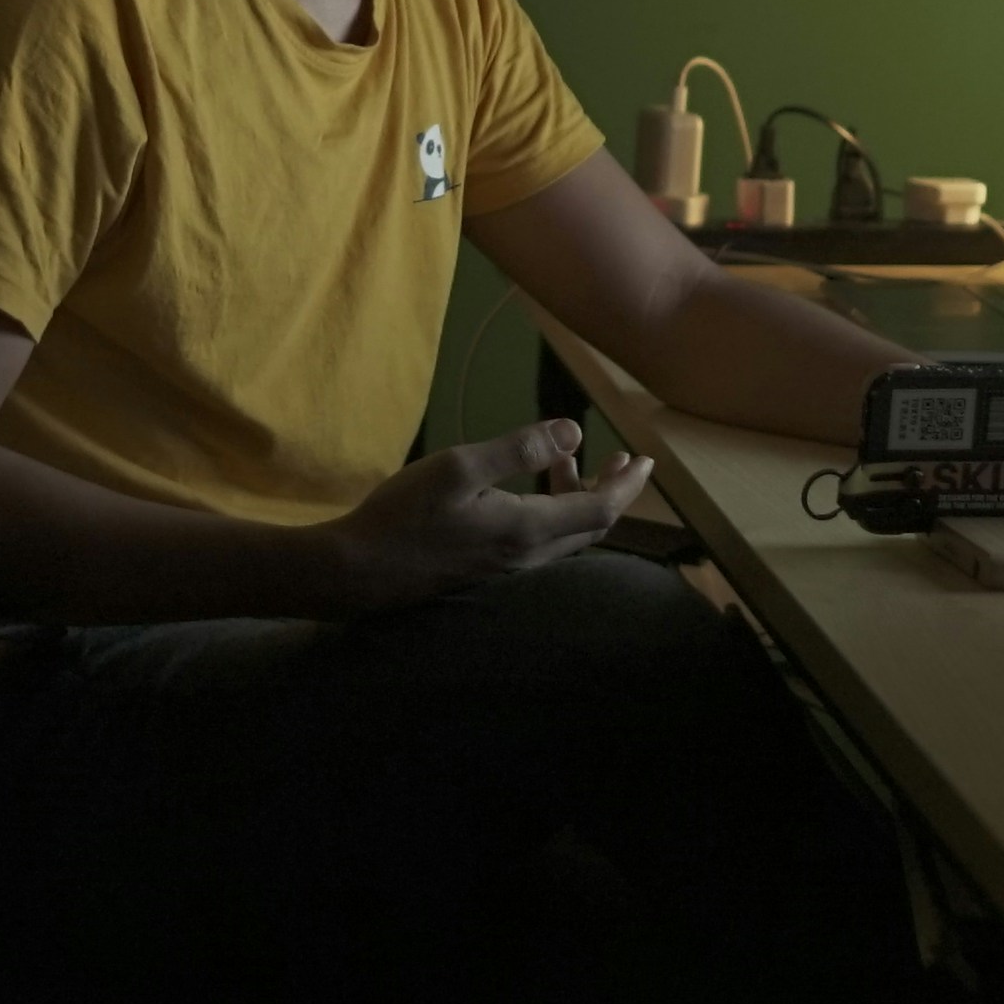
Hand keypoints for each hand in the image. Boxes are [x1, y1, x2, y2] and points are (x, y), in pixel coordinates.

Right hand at [315, 417, 654, 614]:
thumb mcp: (460, 467)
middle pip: (590, 528)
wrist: (358, 571)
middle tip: (621, 459)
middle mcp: (527, 557)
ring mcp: (507, 569)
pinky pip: (541, 542)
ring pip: (565, 536)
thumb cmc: (404, 514)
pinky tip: (528, 492)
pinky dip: (553, 513)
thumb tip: (574, 432)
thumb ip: (520, 449)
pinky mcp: (488, 572)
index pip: (600, 511)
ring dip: (579, 499)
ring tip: (568, 461)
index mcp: (527, 530)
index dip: (627, 485)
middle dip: (612, 491)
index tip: (644, 460)